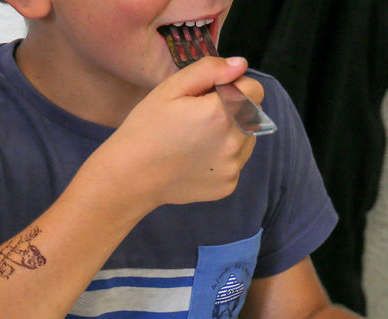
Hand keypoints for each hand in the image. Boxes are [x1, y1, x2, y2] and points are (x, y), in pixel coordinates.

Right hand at [98, 56, 259, 208]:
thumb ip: (209, 70)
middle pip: (252, 114)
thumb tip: (240, 65)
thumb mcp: (171, 88)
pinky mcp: (228, 184)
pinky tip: (197, 156)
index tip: (210, 94)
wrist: (131, 175)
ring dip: (231, 132)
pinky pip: (236, 161)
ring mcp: (232, 167)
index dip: (233, 86)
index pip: (255, 90)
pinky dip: (223, 156)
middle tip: (198, 117)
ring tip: (197, 138)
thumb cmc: (147, 127)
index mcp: (222, 114)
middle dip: (233, 109)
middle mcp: (233, 143)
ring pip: (248, 138)